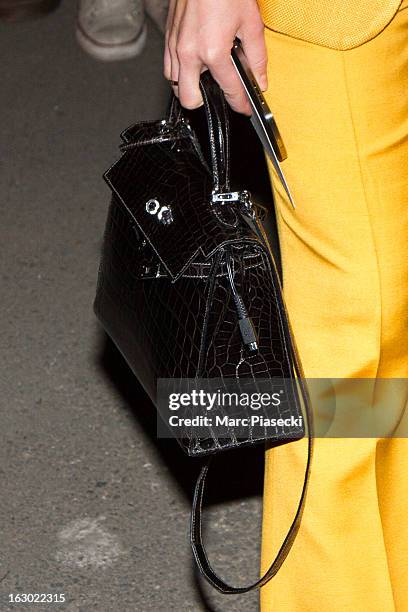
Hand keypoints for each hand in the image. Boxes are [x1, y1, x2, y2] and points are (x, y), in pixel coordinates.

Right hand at [164, 0, 267, 115]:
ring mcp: (175, 46)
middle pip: (189, 100)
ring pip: (175, 84)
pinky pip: (169, 67)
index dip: (240, 104)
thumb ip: (256, 58)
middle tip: (219, 93)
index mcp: (212, 52)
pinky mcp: (169, 38)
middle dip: (205, 102)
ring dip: (191, 85)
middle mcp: (189, 53)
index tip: (243, 108)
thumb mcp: (251, 23)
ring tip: (207, 75)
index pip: (228, 91)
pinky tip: (195, 62)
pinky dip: (181, 71)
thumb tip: (259, 79)